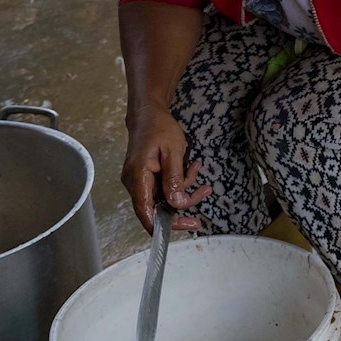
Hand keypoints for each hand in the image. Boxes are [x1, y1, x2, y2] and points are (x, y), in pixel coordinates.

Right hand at [120, 109, 208, 232]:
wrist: (148, 115)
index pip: (145, 212)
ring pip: (164, 197)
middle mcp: (135, 184)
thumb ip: (174, 178)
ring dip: (183, 188)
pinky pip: (163, 188)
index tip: (187, 225)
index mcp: (137, 177)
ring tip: (196, 167)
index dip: (163, 225)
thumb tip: (177, 204)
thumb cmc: (159, 129)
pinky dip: (178, 181)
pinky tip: (190, 166)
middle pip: (158, 207)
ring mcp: (139, 181)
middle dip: (183, 202)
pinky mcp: (146, 178)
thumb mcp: (172, 151)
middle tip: (205, 193)